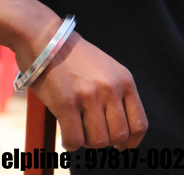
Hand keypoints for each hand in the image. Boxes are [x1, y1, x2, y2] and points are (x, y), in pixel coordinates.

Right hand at [28, 32, 147, 151]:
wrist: (44, 38)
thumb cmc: (73, 57)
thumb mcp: (106, 69)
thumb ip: (117, 94)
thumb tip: (123, 134)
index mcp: (124, 80)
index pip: (139, 124)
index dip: (131, 142)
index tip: (120, 146)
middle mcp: (111, 88)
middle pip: (119, 137)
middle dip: (105, 141)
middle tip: (91, 133)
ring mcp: (89, 95)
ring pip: (98, 142)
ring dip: (86, 141)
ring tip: (77, 128)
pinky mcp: (66, 102)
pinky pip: (75, 140)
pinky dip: (70, 143)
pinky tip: (65, 133)